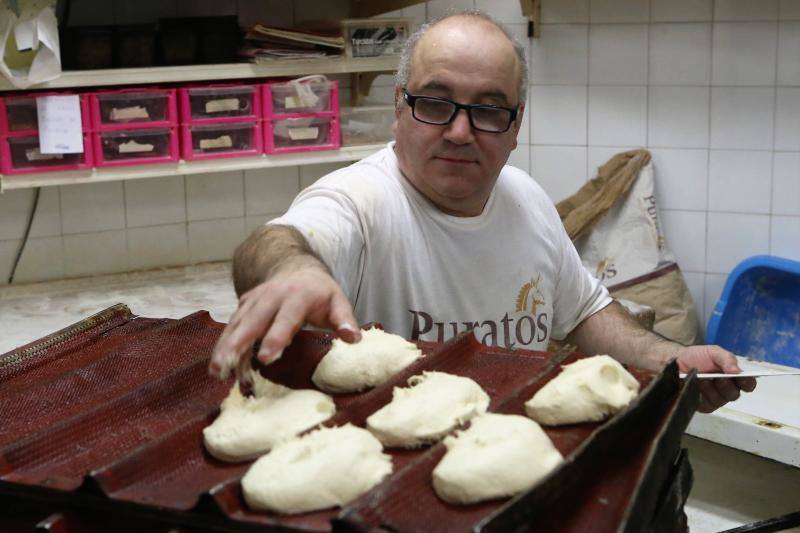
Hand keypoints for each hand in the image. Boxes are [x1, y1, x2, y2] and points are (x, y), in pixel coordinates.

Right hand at [208, 266, 360, 379]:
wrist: (297, 268)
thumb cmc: (320, 292)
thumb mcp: (338, 301)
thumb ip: (345, 319)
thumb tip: (353, 339)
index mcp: (298, 295)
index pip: (285, 319)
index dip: (275, 338)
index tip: (266, 358)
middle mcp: (272, 295)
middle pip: (252, 320)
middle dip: (238, 343)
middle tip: (225, 366)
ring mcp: (255, 299)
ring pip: (236, 323)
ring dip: (224, 346)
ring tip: (215, 371)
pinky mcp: (244, 305)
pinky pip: (231, 325)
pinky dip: (223, 344)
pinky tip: (217, 366)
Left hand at [674, 345, 756, 412]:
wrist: (676, 361)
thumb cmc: (697, 357)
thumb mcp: (713, 352)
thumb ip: (726, 359)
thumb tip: (738, 371)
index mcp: (733, 377)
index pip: (748, 384)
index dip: (747, 383)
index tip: (742, 378)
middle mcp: (726, 390)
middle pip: (734, 395)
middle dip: (726, 386)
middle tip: (718, 378)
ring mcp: (715, 399)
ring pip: (720, 400)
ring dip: (711, 389)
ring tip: (702, 379)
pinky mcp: (702, 405)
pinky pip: (706, 405)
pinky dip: (701, 395)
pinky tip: (695, 386)